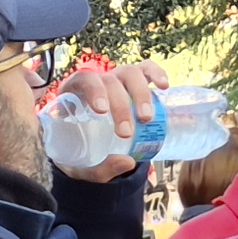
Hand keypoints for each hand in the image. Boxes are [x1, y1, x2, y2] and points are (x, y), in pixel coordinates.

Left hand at [50, 59, 170, 182]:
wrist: (92, 149)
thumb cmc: (82, 155)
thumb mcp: (83, 167)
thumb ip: (100, 168)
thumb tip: (127, 162)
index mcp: (74, 94)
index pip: (83, 81)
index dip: (93, 90)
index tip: (102, 111)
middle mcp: (96, 82)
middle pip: (109, 81)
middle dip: (120, 105)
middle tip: (127, 132)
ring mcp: (117, 79)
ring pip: (129, 73)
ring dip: (140, 93)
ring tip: (147, 118)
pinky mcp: (135, 82)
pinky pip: (145, 70)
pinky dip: (156, 73)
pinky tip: (163, 86)